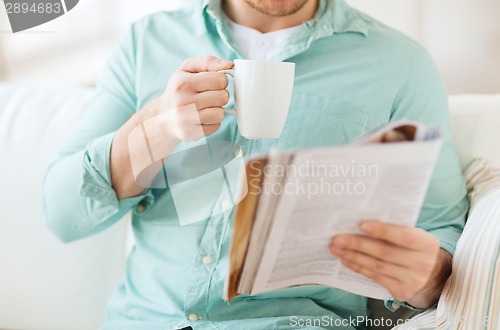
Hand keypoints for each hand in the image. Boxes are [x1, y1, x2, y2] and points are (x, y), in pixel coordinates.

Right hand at [156, 55, 232, 140]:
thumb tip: (229, 65)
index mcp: (183, 83)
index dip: (220, 81)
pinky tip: (201, 118)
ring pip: (220, 113)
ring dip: (216, 110)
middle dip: (219, 95)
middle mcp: (182, 101)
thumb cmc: (179, 89)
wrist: (162, 116)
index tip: (212, 83)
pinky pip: (216, 127)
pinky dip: (212, 123)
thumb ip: (208, 62)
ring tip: (204, 108)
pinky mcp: (191, 133)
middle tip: (208, 96)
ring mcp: (186, 120)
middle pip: (223, 97)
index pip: (220, 79)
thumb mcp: (187, 69)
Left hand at [330, 221, 450, 307]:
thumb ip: (396, 229)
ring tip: (336, 248)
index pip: (404, 237)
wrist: (434, 276)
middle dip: (358, 244)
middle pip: (384, 253)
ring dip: (353, 256)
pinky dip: (358, 267)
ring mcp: (412, 280)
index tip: (361, 225)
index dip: (383, 231)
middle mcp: (422, 263)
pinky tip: (346, 260)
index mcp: (427, 244)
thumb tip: (361, 222)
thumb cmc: (415, 249)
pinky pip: (375, 277)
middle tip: (337, 238)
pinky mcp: (401, 291)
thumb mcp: (415, 236)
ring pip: (376, 266)